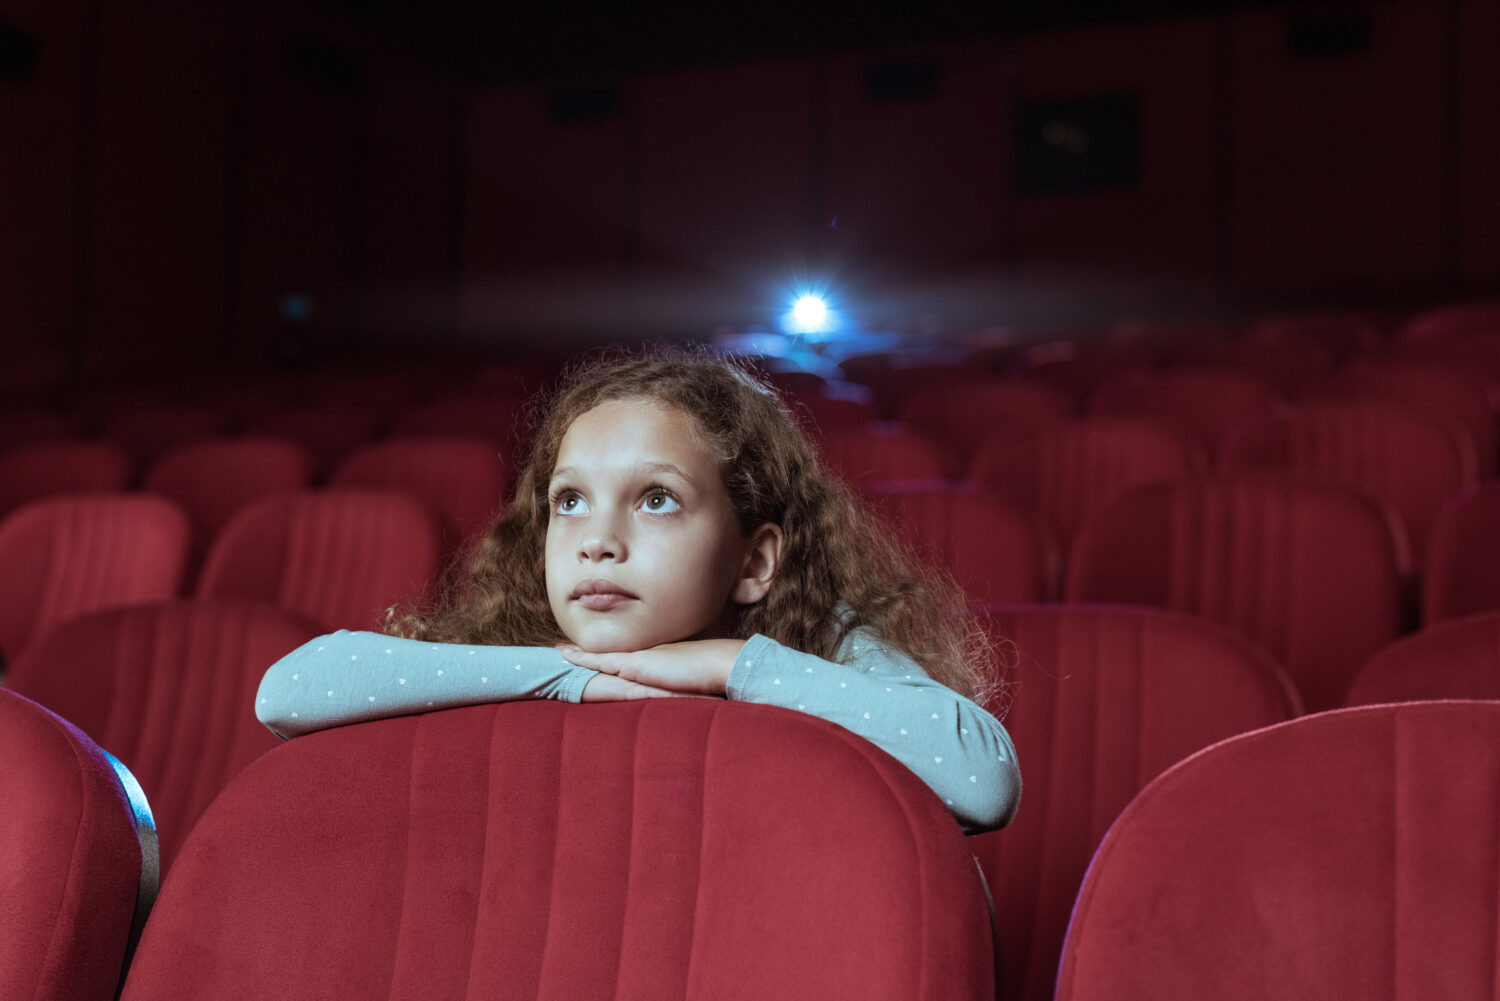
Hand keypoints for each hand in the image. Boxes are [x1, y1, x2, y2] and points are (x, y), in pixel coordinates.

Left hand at [560, 638, 744, 695]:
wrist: (721, 663)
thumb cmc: (714, 677)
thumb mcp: (691, 686)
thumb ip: (679, 692)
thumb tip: (677, 701)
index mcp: (656, 661)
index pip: (623, 659)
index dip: (604, 657)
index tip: (588, 655)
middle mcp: (644, 656)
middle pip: (608, 655)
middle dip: (585, 653)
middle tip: (561, 648)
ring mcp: (639, 659)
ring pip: (601, 656)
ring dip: (579, 655)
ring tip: (558, 651)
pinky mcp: (637, 665)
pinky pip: (602, 661)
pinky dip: (584, 659)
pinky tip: (567, 656)